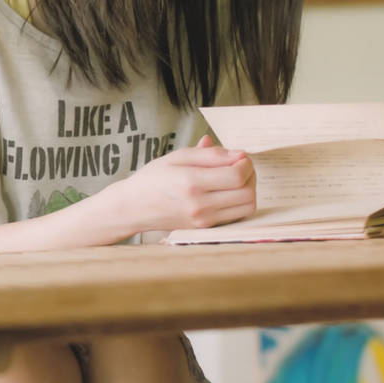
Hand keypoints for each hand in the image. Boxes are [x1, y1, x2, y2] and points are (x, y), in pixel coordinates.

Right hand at [110, 135, 255, 235]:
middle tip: (240, 166)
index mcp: (191, 182)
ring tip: (235, 180)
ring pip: (247, 207)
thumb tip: (238, 155)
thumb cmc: (153, 179)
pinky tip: (227, 192)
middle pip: (247, 193)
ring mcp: (203, 220)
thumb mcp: (177, 157)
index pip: (237, 174)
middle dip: (251, 176)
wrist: (132, 208)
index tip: (239, 156)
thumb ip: (209, 154)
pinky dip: (239, 202)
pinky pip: (236, 216)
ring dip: (248, 191)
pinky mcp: (204, 228)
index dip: (246, 162)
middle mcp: (199, 204)